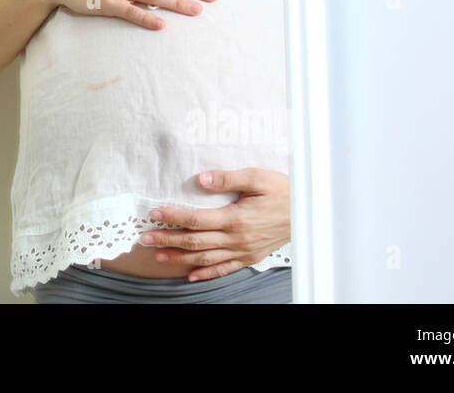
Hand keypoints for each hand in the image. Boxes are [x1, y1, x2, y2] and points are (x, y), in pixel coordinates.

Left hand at [141, 168, 290, 280]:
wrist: (309, 212)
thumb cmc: (282, 191)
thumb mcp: (258, 177)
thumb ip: (227, 178)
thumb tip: (200, 179)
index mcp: (236, 218)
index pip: (196, 219)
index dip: (173, 217)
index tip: (154, 215)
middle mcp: (237, 239)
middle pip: (195, 241)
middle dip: (167, 240)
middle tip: (145, 239)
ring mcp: (243, 251)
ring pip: (205, 258)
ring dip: (180, 258)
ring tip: (158, 256)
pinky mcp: (250, 257)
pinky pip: (224, 269)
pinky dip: (206, 274)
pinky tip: (190, 276)